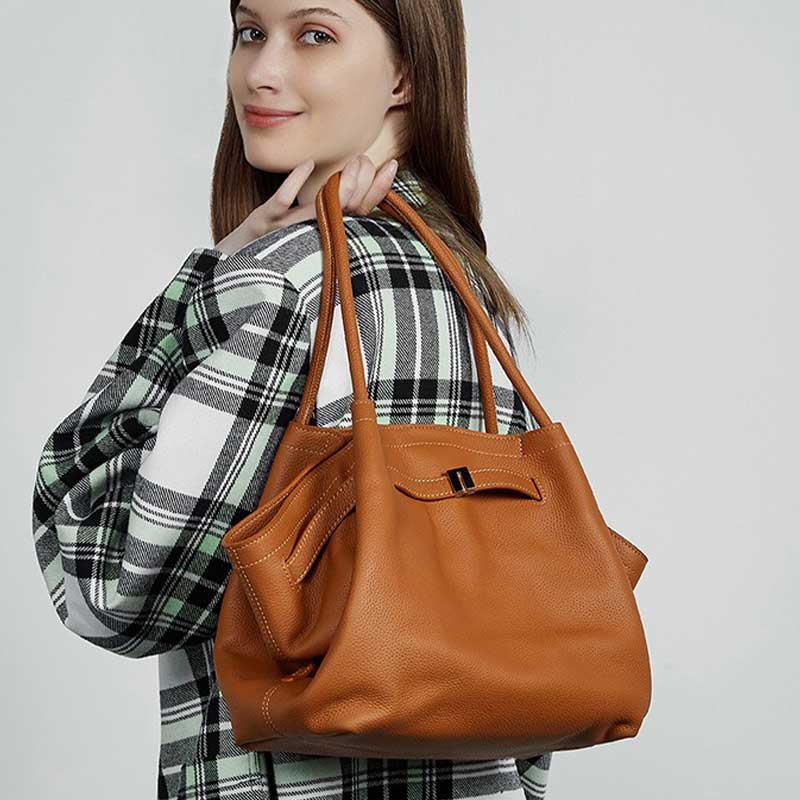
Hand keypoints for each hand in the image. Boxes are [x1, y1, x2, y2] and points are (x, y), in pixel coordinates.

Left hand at [214, 155, 398, 255]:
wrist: (233, 268)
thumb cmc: (270, 246)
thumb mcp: (302, 229)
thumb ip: (328, 212)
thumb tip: (352, 188)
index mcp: (324, 237)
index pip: (361, 213)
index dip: (379, 190)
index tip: (392, 164)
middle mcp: (312, 237)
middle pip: (348, 212)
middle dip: (363, 185)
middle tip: (368, 160)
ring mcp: (288, 230)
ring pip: (324, 210)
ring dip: (341, 188)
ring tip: (353, 163)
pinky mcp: (265, 223)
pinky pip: (284, 202)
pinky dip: (297, 181)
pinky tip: (309, 164)